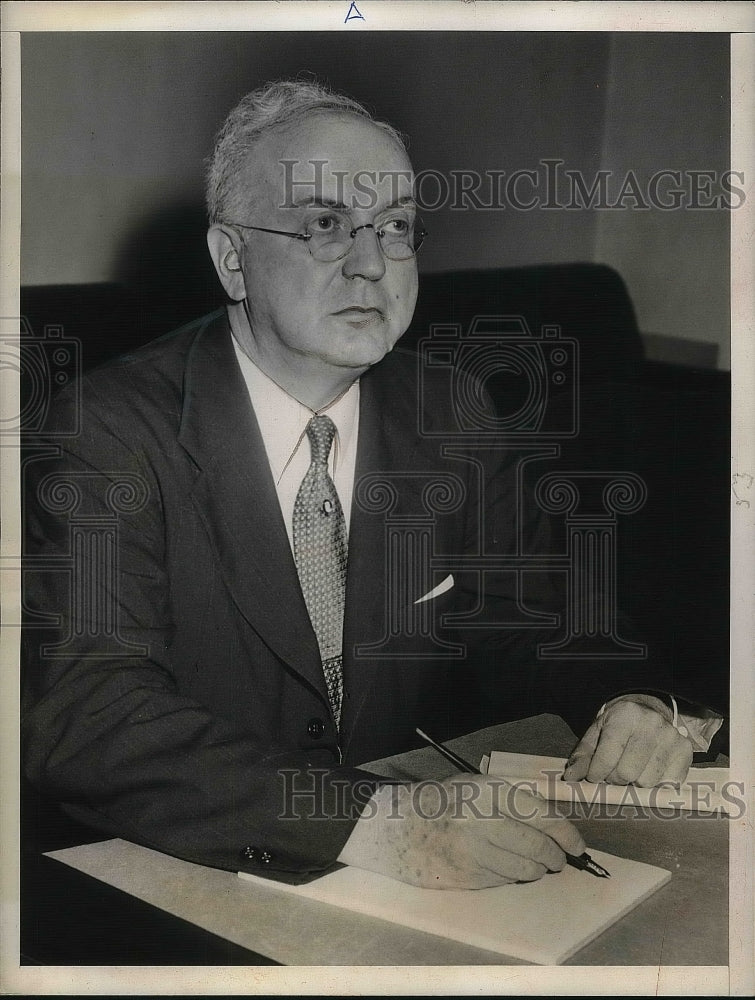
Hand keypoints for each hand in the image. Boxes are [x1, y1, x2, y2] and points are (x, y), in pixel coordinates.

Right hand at [338, 774, 584, 888]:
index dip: (566, 834)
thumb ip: (511, 799)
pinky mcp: (468, 879)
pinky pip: (504, 881)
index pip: (542, 816)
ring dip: (537, 870)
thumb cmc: (442, 801)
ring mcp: (475, 854)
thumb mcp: (476, 785)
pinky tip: (505, 867)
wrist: (399, 827)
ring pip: (525, 871)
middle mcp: (484, 824)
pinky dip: (512, 877)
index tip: (578, 845)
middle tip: (559, 859)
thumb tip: (551, 822)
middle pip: (538, 848)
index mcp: (489, 793)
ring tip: (536, 865)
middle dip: (556, 857)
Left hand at [563, 694, 692, 786]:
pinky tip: (648, 772)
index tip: (594, 777)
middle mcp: (651, 724)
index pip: (608, 756)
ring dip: (634, 784)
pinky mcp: (685, 752)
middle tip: (613, 774)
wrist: (648, 711)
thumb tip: (571, 778)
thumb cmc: (618, 726)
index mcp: (625, 715)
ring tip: (631, 771)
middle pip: (627, 773)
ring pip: (647, 782)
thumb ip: (583, 756)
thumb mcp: (597, 733)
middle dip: (615, 779)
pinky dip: (655, 785)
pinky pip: (667, 785)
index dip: (596, 773)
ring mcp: (671, 738)